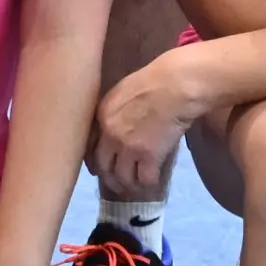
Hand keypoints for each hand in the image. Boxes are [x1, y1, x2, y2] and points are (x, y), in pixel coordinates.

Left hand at [92, 49, 208, 198]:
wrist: (175, 85)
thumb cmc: (155, 79)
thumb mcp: (123, 90)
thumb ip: (115, 110)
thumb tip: (119, 123)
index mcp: (102, 115)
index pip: (89, 147)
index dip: (94, 161)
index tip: (99, 169)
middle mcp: (110, 134)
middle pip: (103, 166)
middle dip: (110, 178)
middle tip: (119, 184)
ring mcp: (128, 147)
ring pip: (122, 177)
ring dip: (130, 184)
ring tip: (137, 186)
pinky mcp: (149, 156)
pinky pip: (145, 178)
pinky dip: (149, 182)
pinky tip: (153, 180)